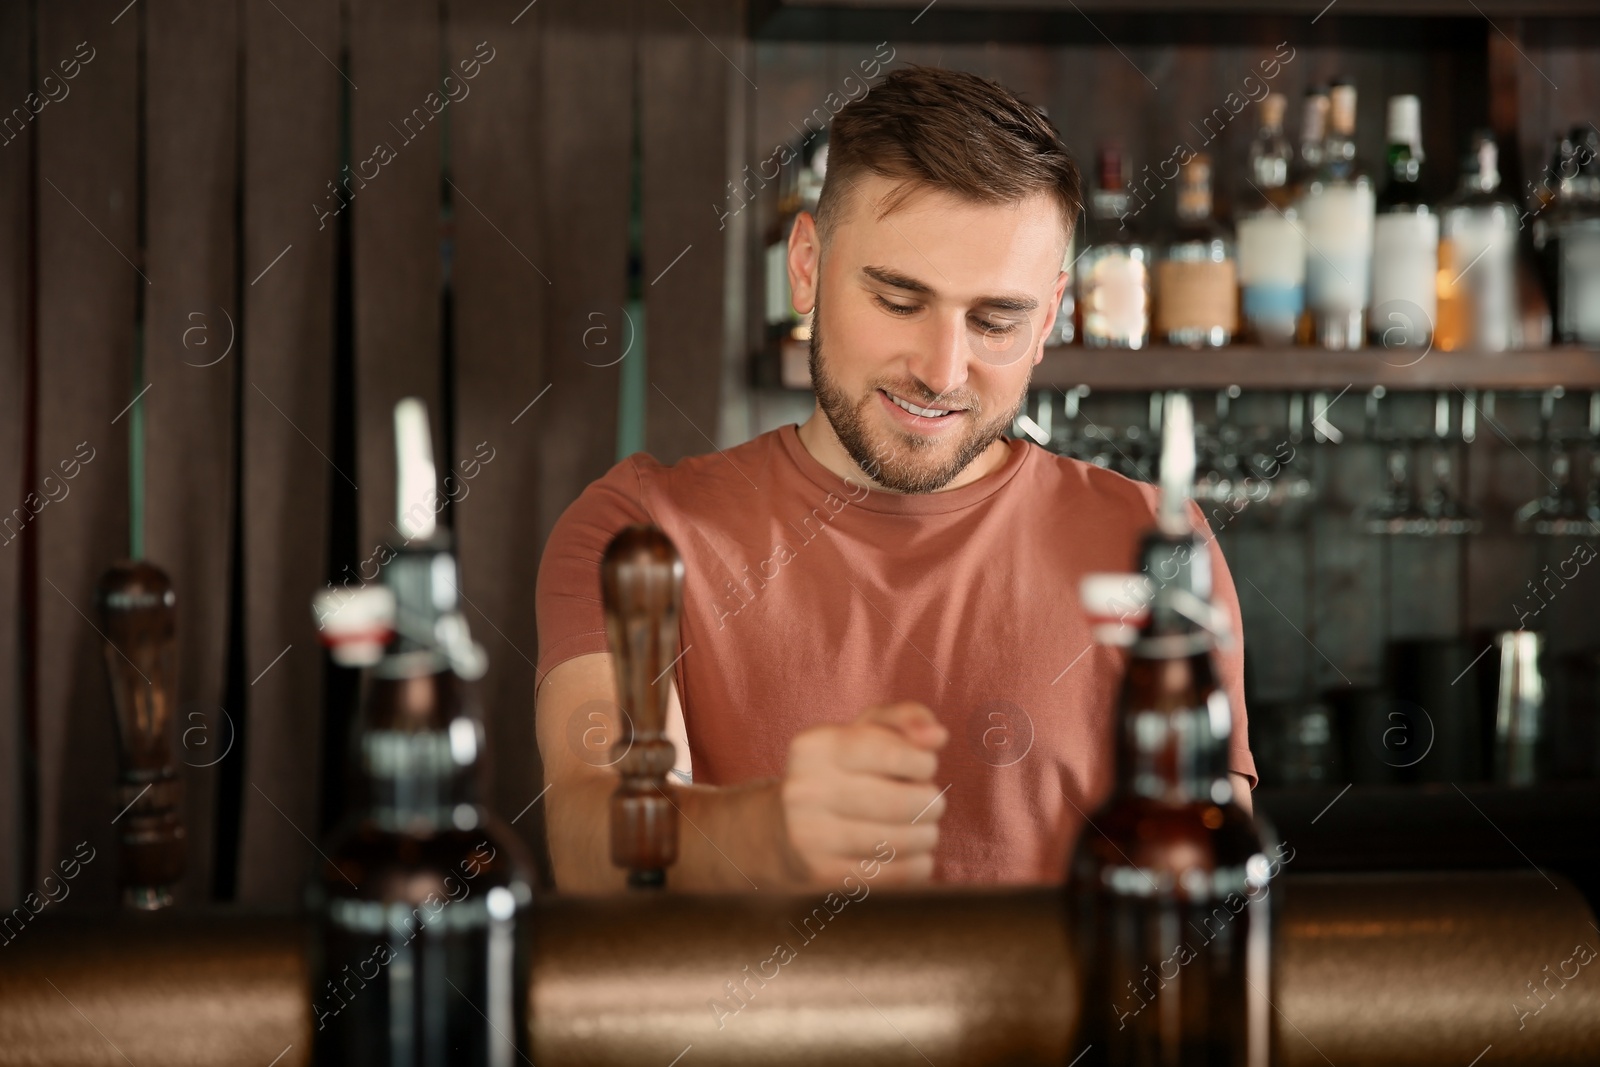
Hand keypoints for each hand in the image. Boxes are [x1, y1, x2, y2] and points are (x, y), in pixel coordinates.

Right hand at [778, 701, 948, 885]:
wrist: (784, 830)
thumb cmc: (840, 772)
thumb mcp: (864, 732)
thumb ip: (904, 719)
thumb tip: (938, 735)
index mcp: (815, 746)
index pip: (892, 752)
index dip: (924, 762)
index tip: (924, 767)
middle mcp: (806, 790)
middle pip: (903, 802)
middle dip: (931, 802)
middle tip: (928, 802)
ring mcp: (811, 836)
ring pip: (904, 841)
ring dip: (927, 834)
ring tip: (921, 827)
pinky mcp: (823, 875)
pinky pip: (898, 874)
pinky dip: (917, 864)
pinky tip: (909, 853)